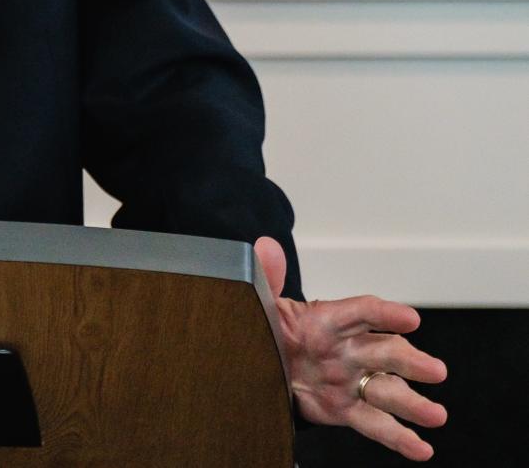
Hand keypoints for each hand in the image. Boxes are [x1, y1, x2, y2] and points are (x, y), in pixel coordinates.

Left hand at [255, 237, 446, 459]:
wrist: (259, 362)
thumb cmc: (268, 327)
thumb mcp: (261, 300)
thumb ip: (266, 275)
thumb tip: (267, 247)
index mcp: (328, 319)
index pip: (362, 311)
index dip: (385, 314)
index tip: (410, 319)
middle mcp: (348, 349)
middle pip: (385, 352)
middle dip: (411, 360)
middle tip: (435, 370)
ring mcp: (350, 381)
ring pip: (387, 391)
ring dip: (413, 403)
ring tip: (436, 415)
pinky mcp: (344, 410)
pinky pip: (375, 424)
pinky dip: (399, 437)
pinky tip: (421, 448)